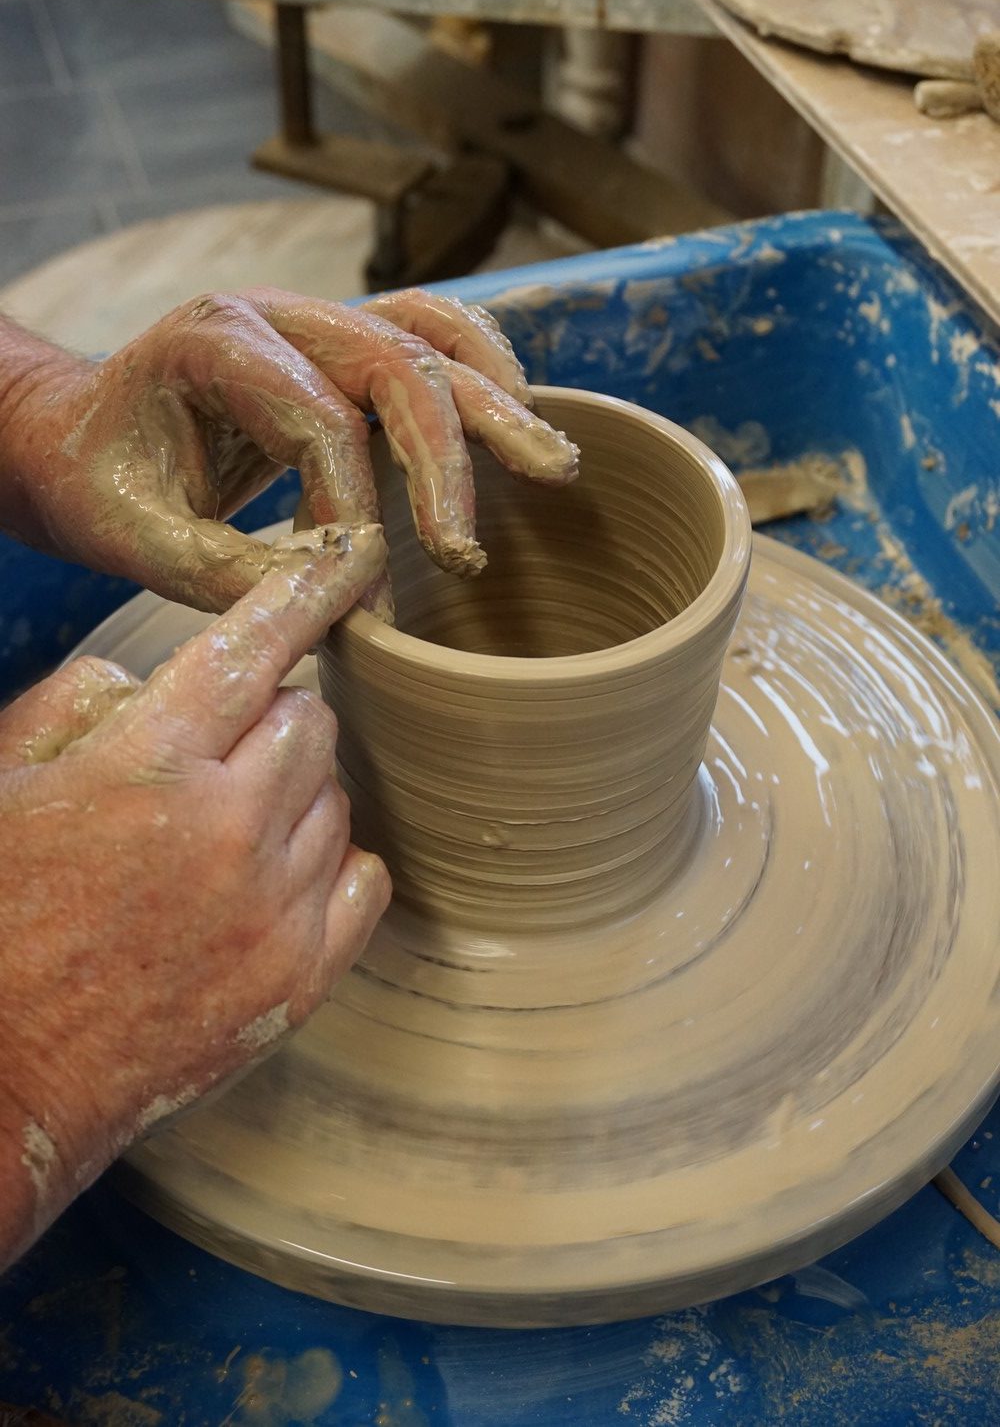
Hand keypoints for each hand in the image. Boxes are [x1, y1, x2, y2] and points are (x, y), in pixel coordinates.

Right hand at [0, 526, 390, 1268]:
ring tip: (221, 834)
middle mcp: (226, 828)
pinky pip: (364, 880)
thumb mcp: (2, 782)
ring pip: (337, 797)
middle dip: (271, 720)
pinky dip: (331, 864)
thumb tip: (148, 681)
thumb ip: (77, 705)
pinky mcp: (297, 980)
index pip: (253, 647)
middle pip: (310, 721)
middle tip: (212, 759)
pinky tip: (274, 879)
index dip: (308, 590)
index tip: (353, 556)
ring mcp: (271, 909)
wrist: (3, 1078)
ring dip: (293, 794)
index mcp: (146, 765)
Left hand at [1, 288, 577, 617]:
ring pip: (432, 329)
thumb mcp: (136, 536)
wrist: (77, 431)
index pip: (321, 421)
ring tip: (549, 463)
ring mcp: (318, 319)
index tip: (370, 591)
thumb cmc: (100, 479)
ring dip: (497, 396)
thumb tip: (338, 595)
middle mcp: (279, 313)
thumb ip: (229, 569)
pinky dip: (482, 368)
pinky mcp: (343, 343)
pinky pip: (429, 331)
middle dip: (452, 458)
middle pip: (398, 364)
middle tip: (476, 546)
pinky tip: (518, 415)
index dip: (355, 509)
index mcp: (217, 342)